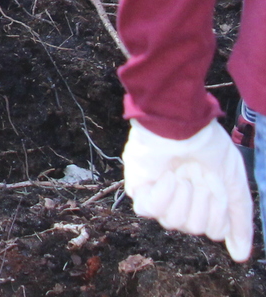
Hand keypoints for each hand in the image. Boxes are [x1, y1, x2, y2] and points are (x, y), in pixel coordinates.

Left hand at [123, 118, 253, 262]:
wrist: (181, 124)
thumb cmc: (208, 148)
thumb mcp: (234, 185)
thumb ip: (239, 221)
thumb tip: (240, 256)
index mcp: (204, 202)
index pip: (213, 231)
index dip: (217, 212)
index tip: (215, 186)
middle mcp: (182, 203)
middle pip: (194, 228)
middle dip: (200, 201)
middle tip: (197, 177)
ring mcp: (160, 197)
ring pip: (173, 223)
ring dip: (182, 196)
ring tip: (181, 174)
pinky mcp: (139, 189)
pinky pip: (148, 211)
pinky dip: (162, 195)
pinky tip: (167, 177)